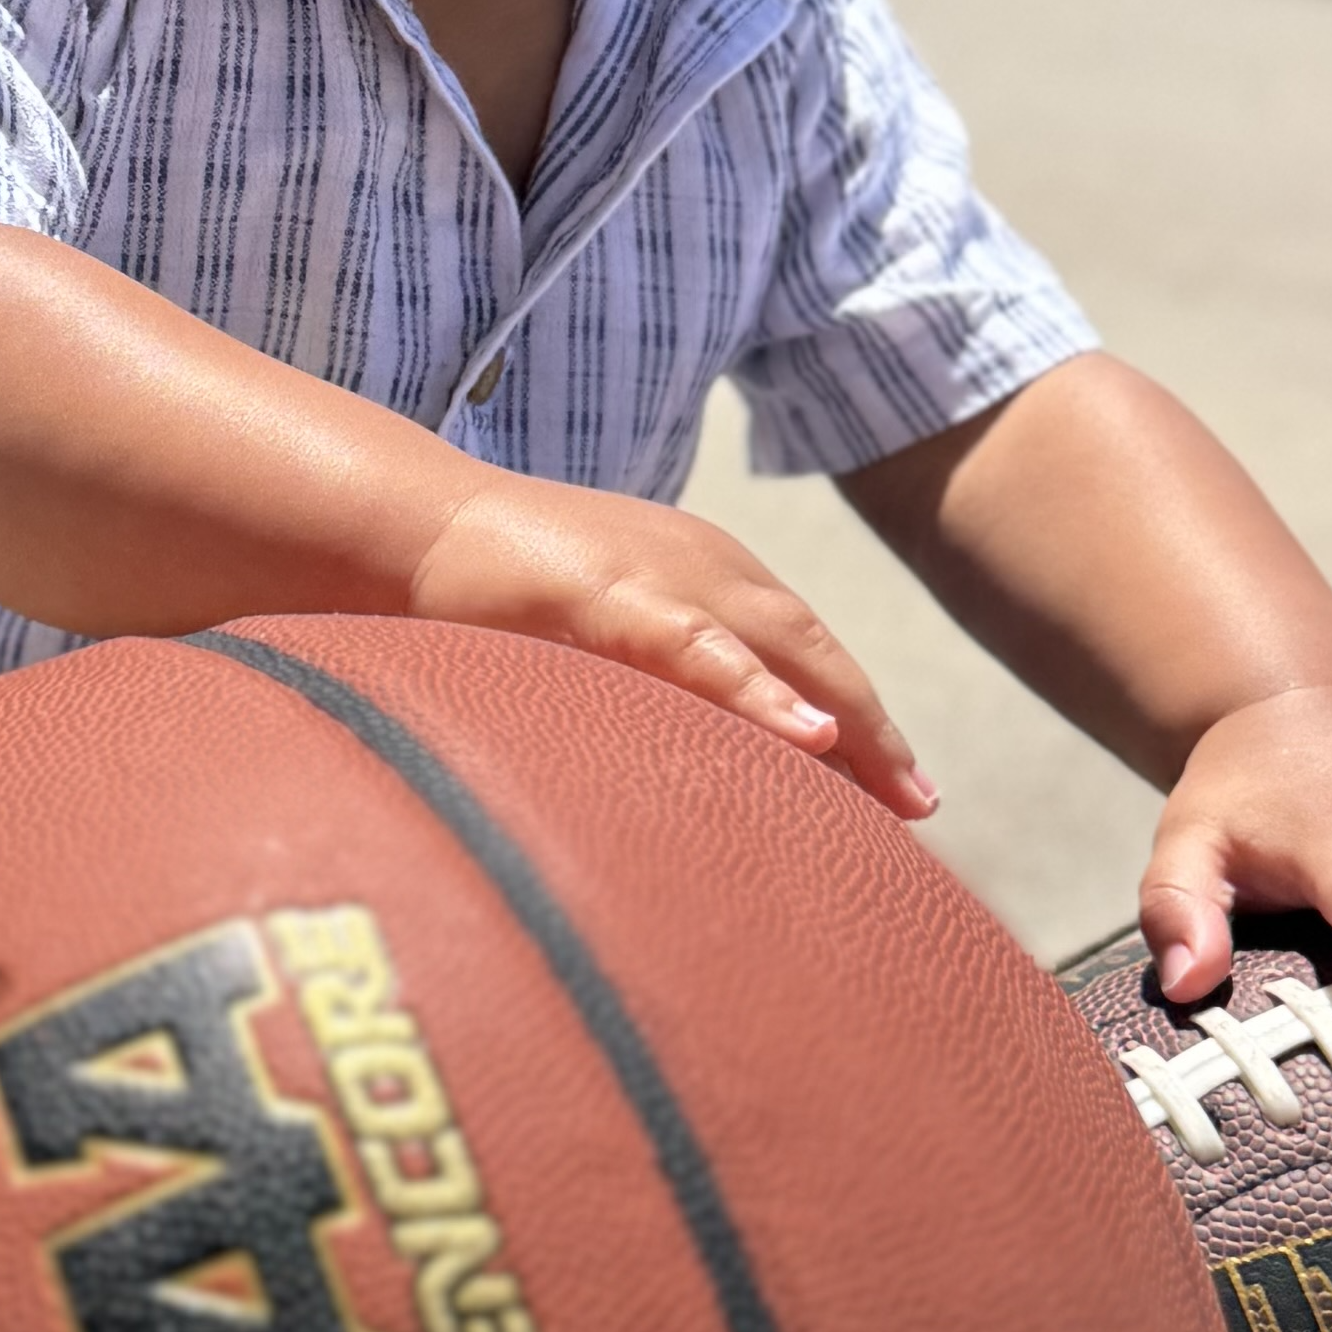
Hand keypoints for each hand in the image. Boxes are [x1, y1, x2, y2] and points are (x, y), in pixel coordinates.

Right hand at [409, 473, 934, 817]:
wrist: (411, 525)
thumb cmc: (487, 588)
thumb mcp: (594, 631)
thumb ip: (648, 675)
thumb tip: (676, 756)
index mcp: (704, 575)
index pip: (802, 654)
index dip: (856, 719)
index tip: (900, 790)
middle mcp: (705, 567)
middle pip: (816, 656)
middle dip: (875, 733)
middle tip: (921, 806)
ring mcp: (663, 578)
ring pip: (784, 652)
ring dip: (849, 722)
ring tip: (899, 788)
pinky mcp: (613, 596)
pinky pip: (704, 651)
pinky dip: (761, 693)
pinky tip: (808, 734)